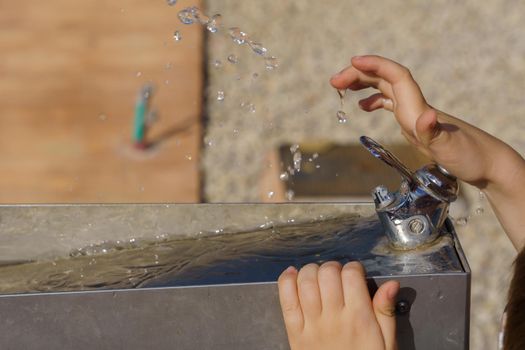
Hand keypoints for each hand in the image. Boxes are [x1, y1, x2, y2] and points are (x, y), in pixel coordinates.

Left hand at [278, 261, 399, 349]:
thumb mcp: (386, 343)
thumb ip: (386, 312)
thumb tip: (391, 284)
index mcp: (359, 318)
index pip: (351, 275)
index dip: (354, 268)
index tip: (356, 274)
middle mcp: (333, 317)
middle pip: (327, 274)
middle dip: (333, 267)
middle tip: (337, 275)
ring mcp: (311, 324)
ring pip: (305, 281)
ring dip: (311, 271)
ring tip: (318, 276)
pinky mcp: (294, 331)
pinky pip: (286, 300)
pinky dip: (286, 281)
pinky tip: (292, 274)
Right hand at [330, 55, 524, 248]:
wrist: (485, 163)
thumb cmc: (469, 156)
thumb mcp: (449, 148)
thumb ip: (433, 133)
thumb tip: (426, 116)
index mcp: (418, 108)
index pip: (395, 76)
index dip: (374, 66)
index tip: (352, 62)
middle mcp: (414, 106)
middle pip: (384, 79)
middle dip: (359, 75)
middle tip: (334, 82)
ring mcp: (413, 112)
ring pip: (384, 88)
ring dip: (362, 84)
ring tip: (341, 88)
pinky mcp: (412, 122)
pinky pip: (389, 103)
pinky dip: (373, 100)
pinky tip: (363, 107)